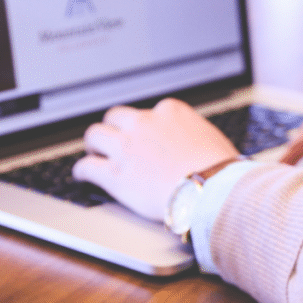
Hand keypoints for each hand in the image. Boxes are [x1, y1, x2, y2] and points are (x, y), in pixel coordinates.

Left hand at [72, 98, 239, 220]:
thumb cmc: (220, 170)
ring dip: (94, 145)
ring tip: (94, 154)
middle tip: (113, 141)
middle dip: (113, 128)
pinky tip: (83, 175)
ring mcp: (127, 148)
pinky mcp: (115, 174)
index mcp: (170, 111)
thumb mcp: (210, 138)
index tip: (142, 135)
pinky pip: (87, 166)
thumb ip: (192, 135)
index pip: (147, 112)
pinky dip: (82, 170)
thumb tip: (194, 144)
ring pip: (95, 135)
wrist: (212, 190)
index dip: (142, 126)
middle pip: (115, 117)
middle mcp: (144, 123)